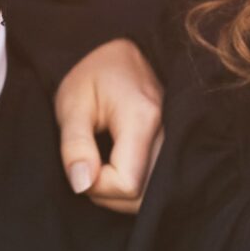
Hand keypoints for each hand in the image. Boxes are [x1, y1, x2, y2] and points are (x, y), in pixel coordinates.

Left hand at [54, 38, 166, 213]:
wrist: (124, 55)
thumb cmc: (93, 76)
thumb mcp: (72, 104)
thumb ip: (75, 146)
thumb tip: (82, 185)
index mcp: (142, 119)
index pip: (127, 183)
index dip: (98, 186)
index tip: (81, 165)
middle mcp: (169, 132)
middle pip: (144, 196)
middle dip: (109, 194)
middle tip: (88, 166)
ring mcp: (177, 140)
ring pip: (153, 196)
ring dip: (122, 194)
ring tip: (101, 167)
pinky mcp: (177, 146)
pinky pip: (159, 184)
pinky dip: (135, 187)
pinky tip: (119, 168)